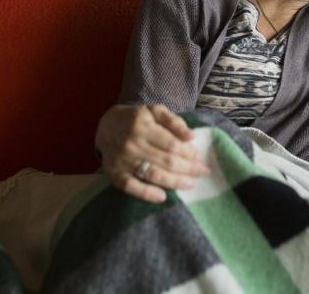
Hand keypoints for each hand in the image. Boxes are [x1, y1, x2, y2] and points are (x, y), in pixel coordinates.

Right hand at [94, 104, 209, 202]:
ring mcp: (123, 160)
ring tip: (190, 184)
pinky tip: (162, 197)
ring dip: (174, 182)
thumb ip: (173, 121)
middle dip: (187, 168)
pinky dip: (147, 194)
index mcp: (143, 126)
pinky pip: (132, 187)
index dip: (188, 153)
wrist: (106, 126)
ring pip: (153, 175)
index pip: (171, 144)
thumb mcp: (154, 111)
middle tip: (202, 172)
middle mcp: (132, 143)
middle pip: (165, 160)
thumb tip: (191, 136)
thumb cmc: (136, 119)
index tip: (200, 158)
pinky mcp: (114, 174)